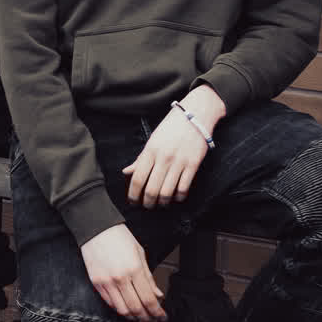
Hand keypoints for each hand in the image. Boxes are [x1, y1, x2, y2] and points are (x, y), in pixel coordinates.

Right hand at [81, 225, 164, 321]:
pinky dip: (119, 309)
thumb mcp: (140, 254)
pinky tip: (126, 307)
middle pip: (136, 308)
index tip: (162, 316)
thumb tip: (158, 294)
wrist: (96, 229)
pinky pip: (110, 303)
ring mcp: (107, 282)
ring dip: (133, 316)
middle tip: (152, 318)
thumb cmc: (119, 237)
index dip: (157, 312)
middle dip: (146, 317)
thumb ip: (149, 277)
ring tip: (139, 316)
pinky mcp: (96, 283)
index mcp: (134, 269)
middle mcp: (120, 278)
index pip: (149, 299)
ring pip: (122, 309)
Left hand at [123, 85, 225, 208]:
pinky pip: (184, 187)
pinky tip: (176, 197)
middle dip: (148, 202)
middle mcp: (163, 158)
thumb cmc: (171, 128)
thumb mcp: (152, 140)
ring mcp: (179, 161)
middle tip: (147, 206)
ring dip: (163, 202)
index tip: (133, 201)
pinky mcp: (193, 164)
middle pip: (152, 189)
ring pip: (167, 192)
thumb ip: (140, 159)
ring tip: (161, 204)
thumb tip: (126, 172)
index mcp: (150, 151)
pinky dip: (179, 196)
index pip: (137, 179)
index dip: (133, 194)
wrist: (195, 116)